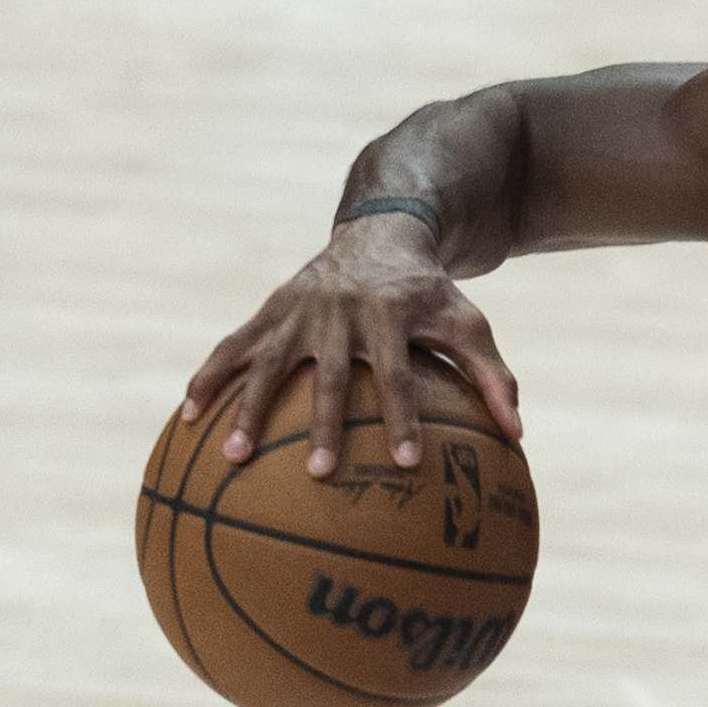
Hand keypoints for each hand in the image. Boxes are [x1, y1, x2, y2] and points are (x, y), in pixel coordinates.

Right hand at [179, 214, 521, 478]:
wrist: (381, 232)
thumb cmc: (431, 295)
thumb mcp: (468, 324)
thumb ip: (493, 377)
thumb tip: (519, 434)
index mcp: (392, 314)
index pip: (398, 374)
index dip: (403, 417)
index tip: (407, 463)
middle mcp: (341, 311)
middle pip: (330, 375)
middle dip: (324, 424)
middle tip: (318, 474)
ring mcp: (300, 311)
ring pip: (269, 362)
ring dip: (247, 409)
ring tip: (231, 457)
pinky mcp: (270, 310)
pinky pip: (232, 346)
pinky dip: (208, 377)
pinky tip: (187, 417)